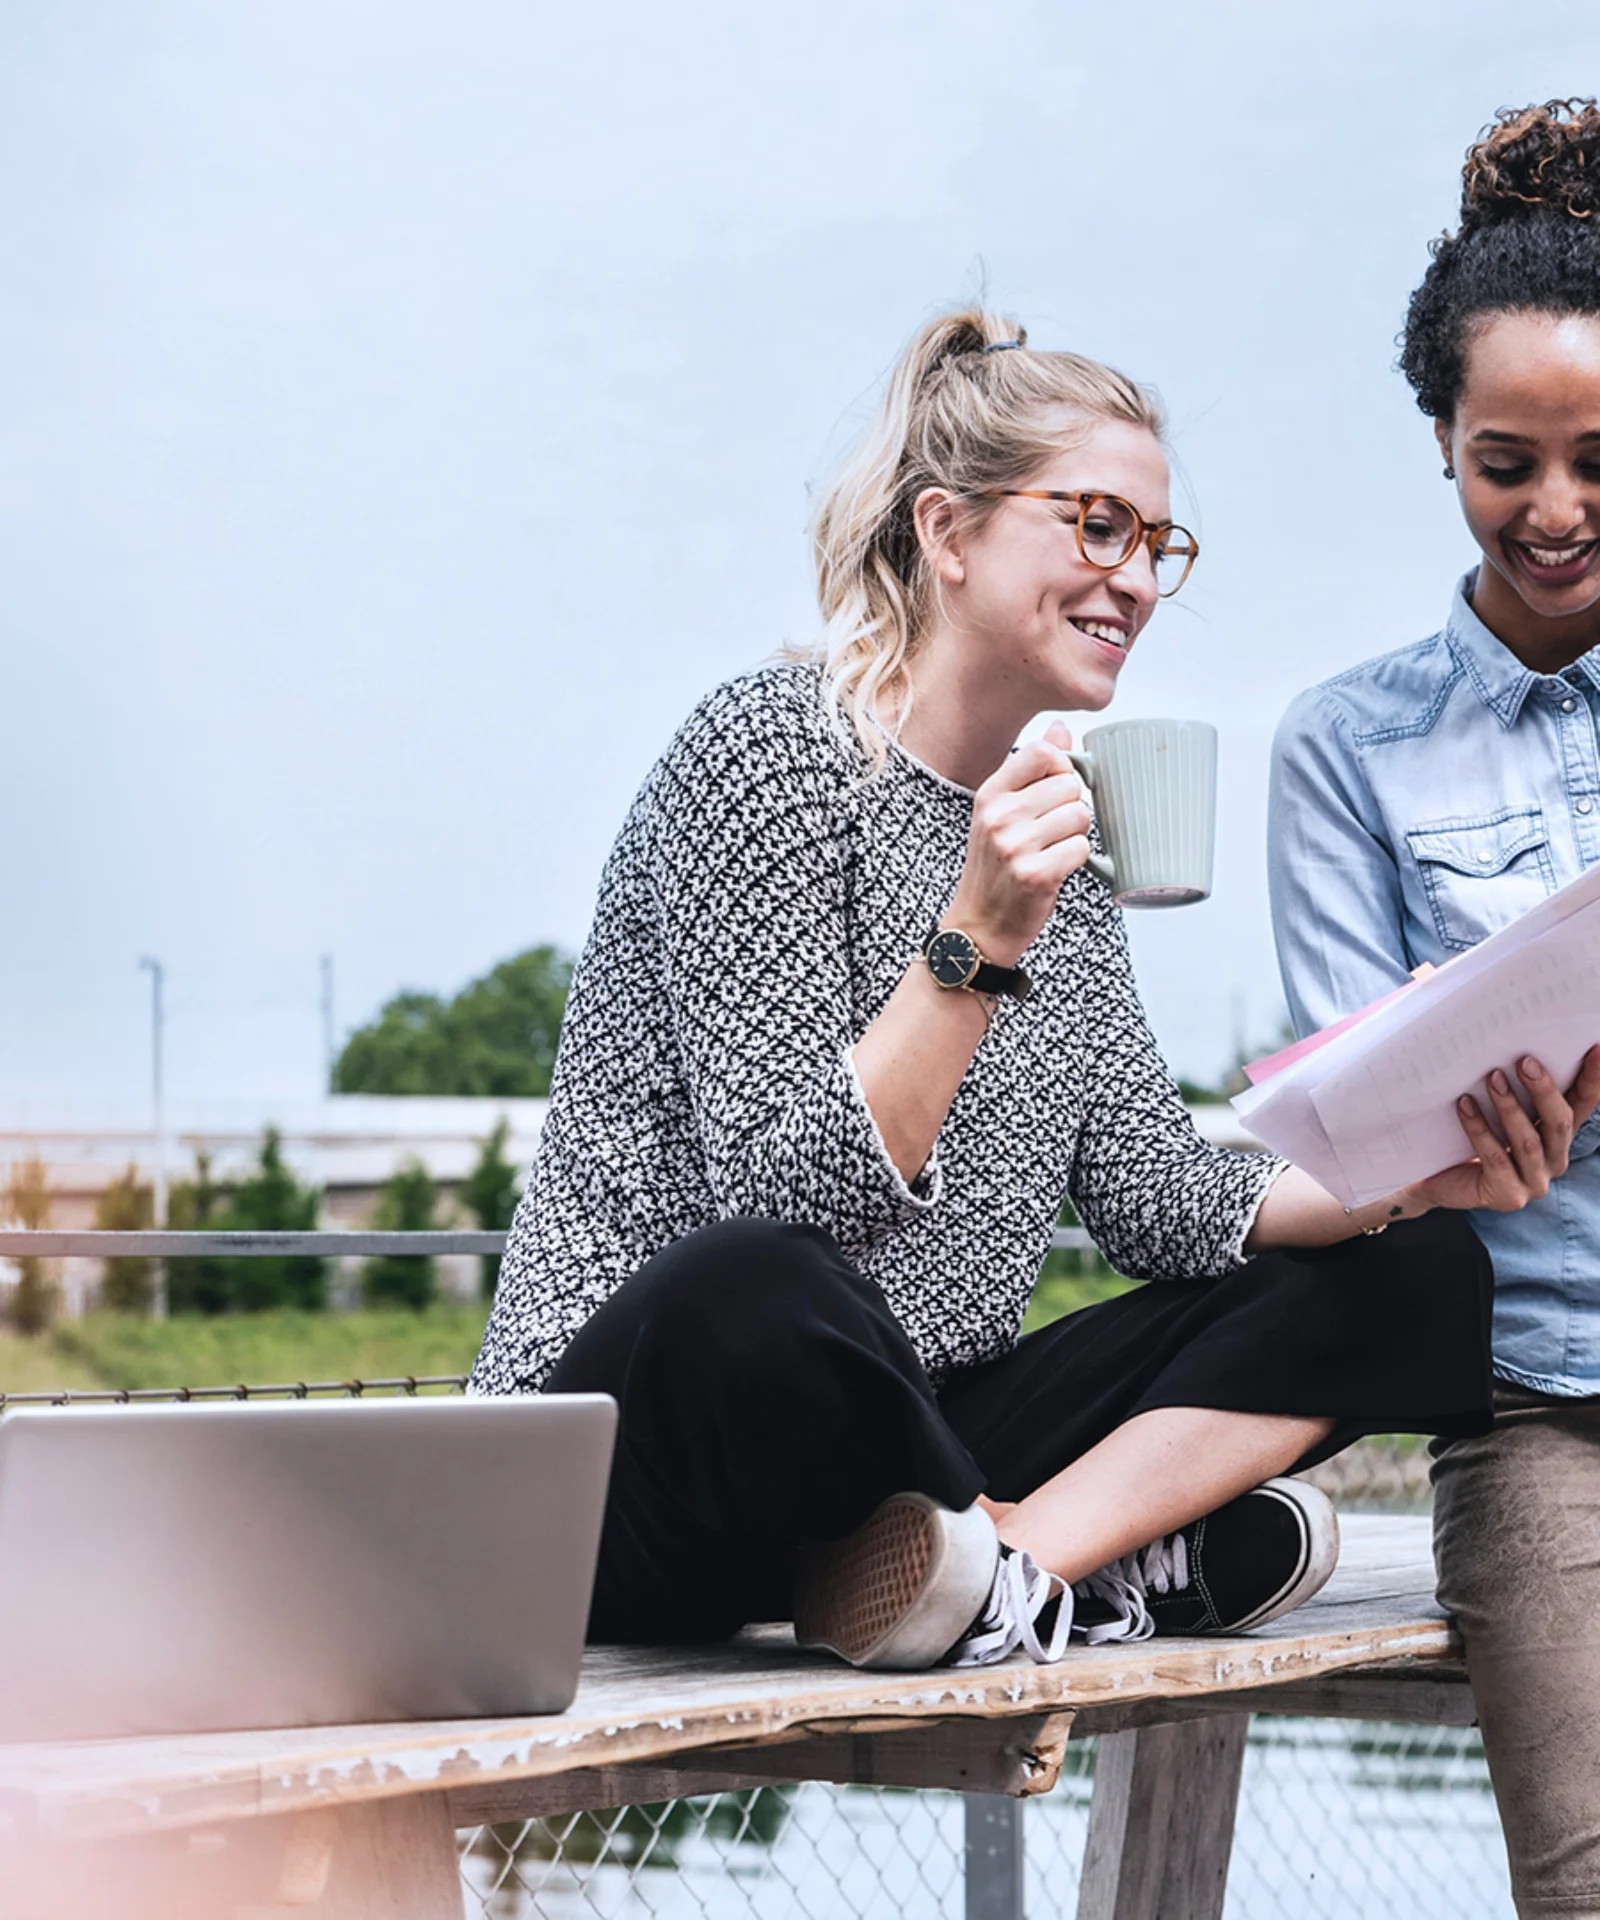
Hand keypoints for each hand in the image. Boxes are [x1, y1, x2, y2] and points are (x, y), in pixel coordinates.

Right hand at [944, 722, 1092, 965]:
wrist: (979, 924)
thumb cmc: (995, 867)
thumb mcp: (1001, 812)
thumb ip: (1032, 770)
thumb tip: (1060, 728)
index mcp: (990, 794)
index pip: (1042, 752)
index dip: (1062, 768)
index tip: (1056, 790)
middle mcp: (999, 816)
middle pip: (1069, 785)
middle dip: (1071, 807)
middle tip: (1052, 831)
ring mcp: (1016, 845)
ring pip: (1080, 815)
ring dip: (1075, 835)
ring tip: (1052, 850)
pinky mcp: (1036, 874)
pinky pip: (1081, 848)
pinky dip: (1076, 860)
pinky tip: (1055, 868)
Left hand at [1406, 1045, 1599, 1213]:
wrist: (1438, 1181)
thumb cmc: (1469, 1137)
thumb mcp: (1497, 1110)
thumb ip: (1515, 1087)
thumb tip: (1516, 1045)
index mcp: (1558, 1137)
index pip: (1582, 1105)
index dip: (1593, 1079)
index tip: (1596, 1048)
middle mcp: (1554, 1161)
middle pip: (1559, 1123)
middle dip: (1544, 1090)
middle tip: (1525, 1061)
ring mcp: (1534, 1183)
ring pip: (1528, 1142)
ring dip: (1510, 1107)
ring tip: (1492, 1078)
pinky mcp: (1508, 1196)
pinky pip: (1495, 1158)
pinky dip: (1480, 1129)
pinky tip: (1465, 1105)